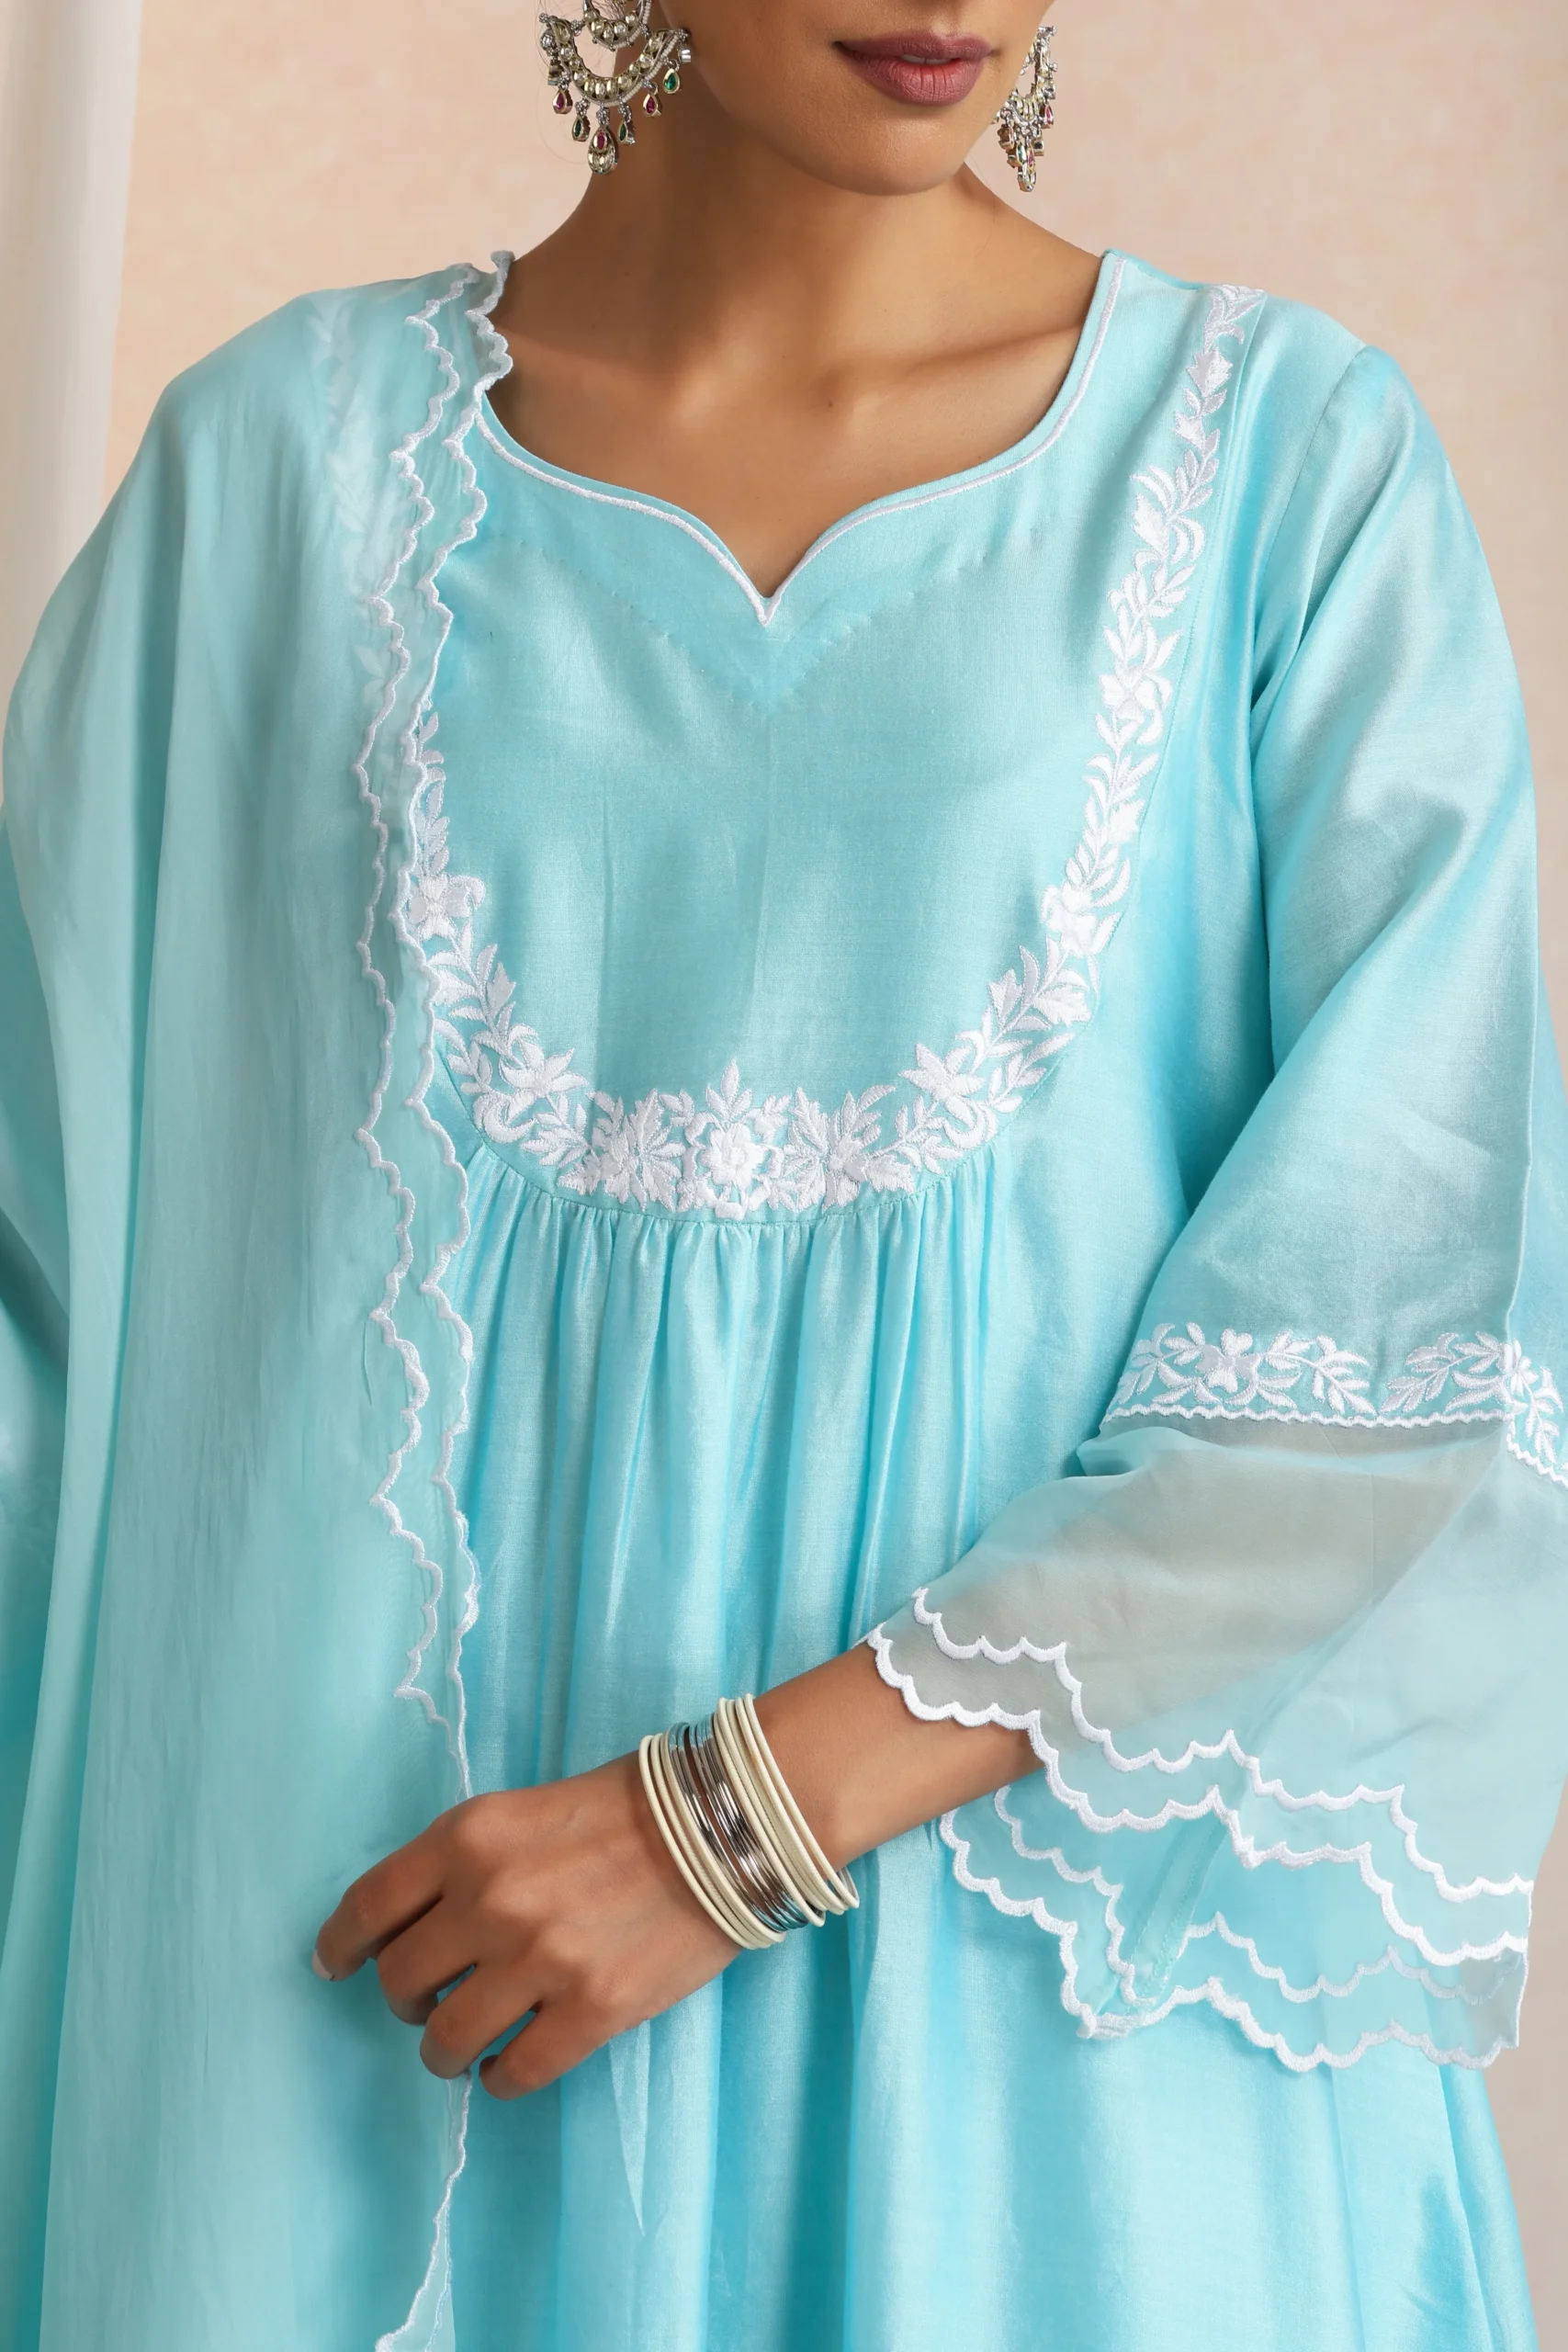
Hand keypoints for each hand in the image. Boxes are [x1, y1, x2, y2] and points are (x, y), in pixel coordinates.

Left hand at [315, 1646, 1035, 2097]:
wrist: (727, 1823)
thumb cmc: (628, 1806)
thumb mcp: (523, 1810)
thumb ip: (465, 1860)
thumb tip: (417, 1925)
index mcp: (468, 1838)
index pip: (369, 1906)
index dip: (341, 1944)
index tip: (333, 1965)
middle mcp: (490, 1900)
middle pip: (400, 1981)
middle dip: (404, 1998)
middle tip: (425, 2001)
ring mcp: (539, 1961)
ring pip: (445, 2041)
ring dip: (445, 2049)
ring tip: (464, 2044)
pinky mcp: (590, 2012)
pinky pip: (513, 2074)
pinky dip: (501, 2077)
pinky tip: (511, 2062)